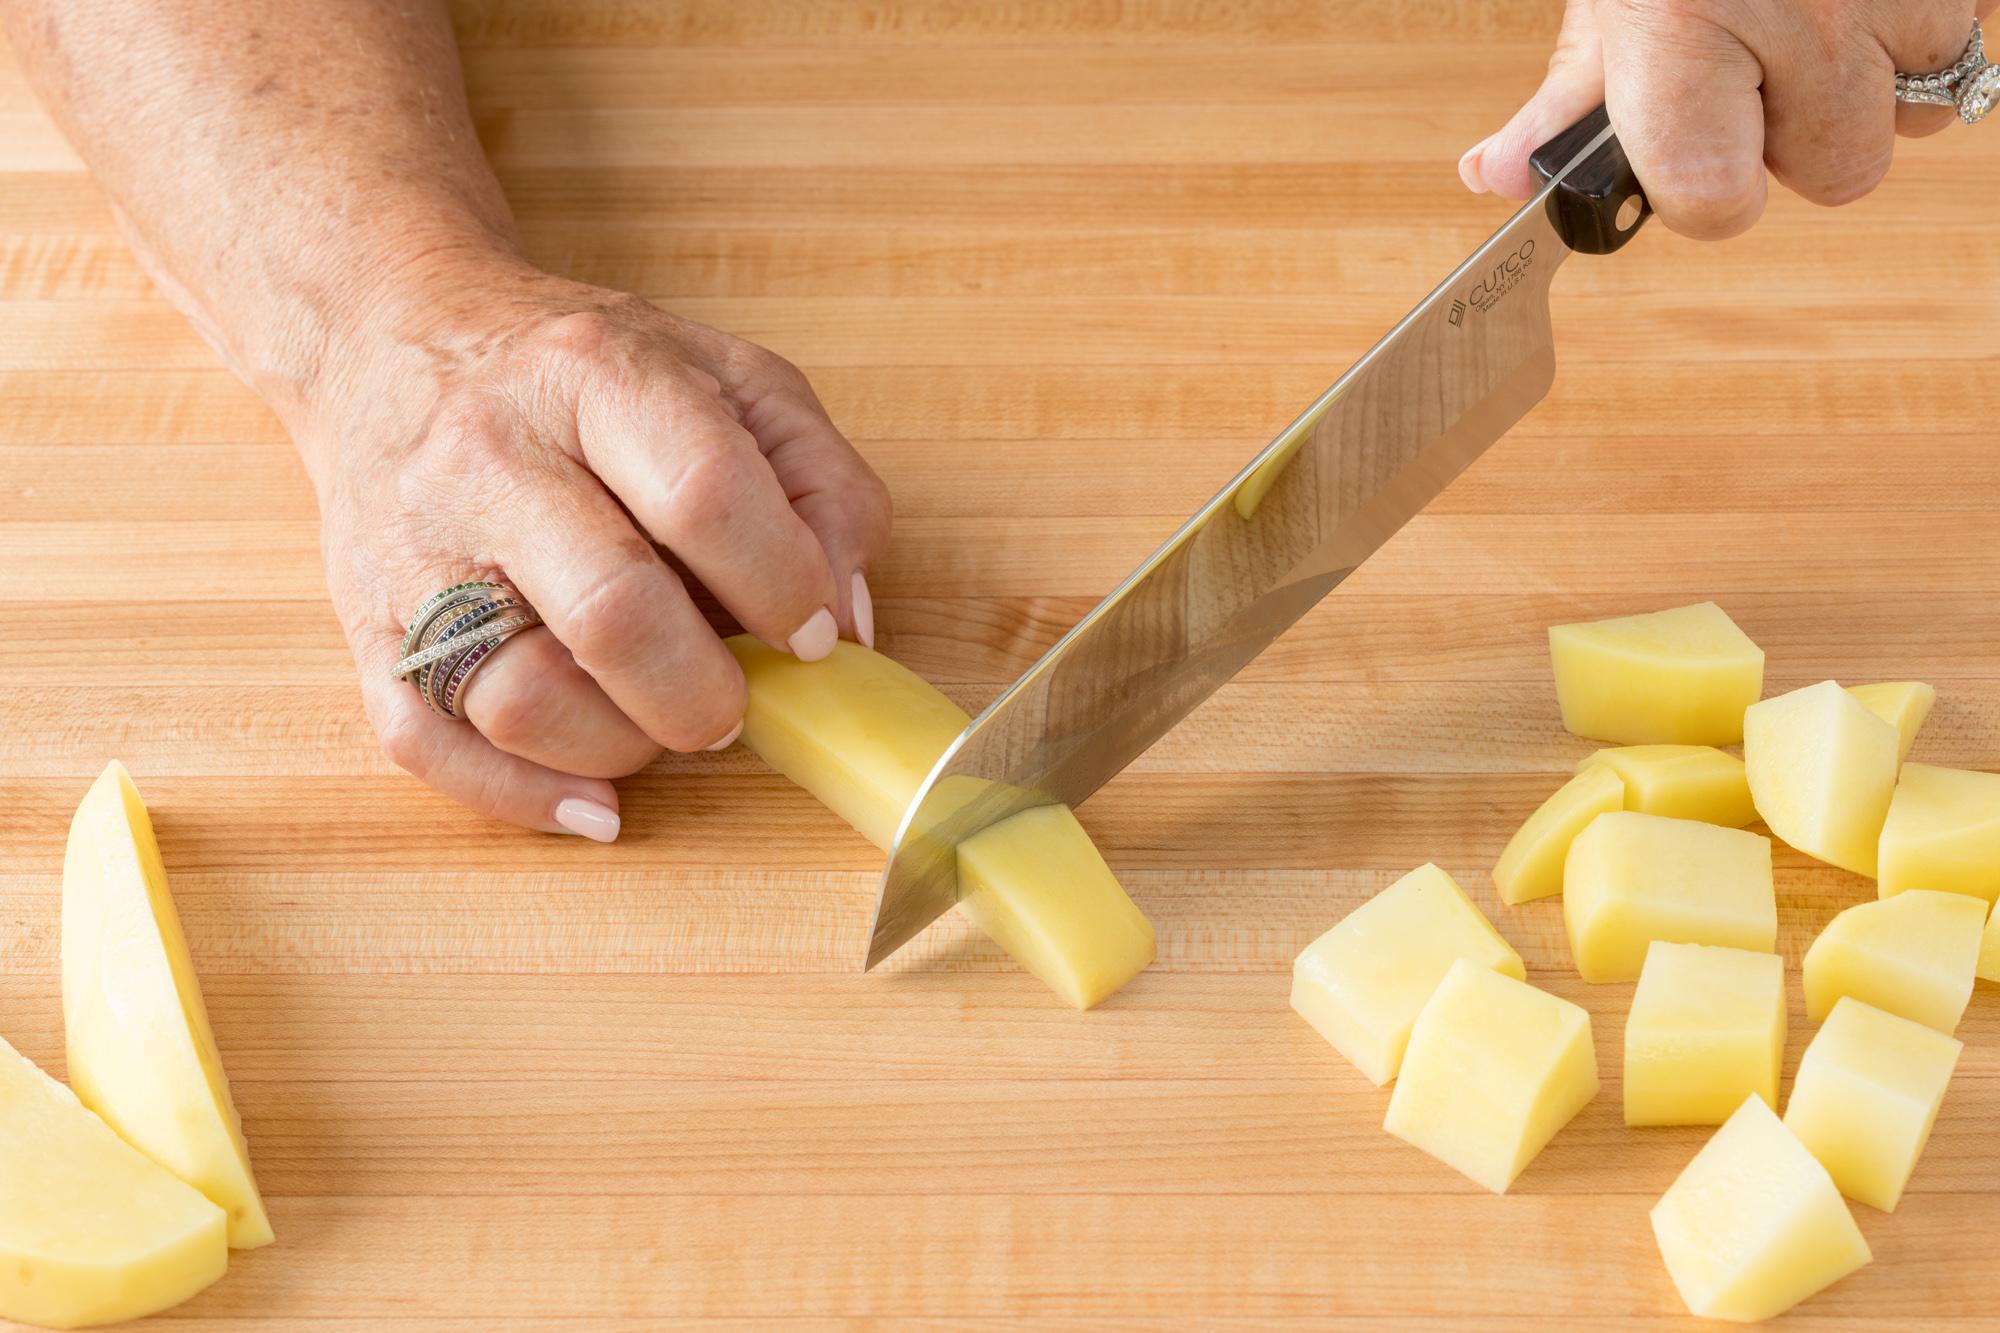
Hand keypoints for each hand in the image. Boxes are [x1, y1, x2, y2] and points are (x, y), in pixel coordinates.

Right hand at [308, 257, 890, 839]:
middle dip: (708, 693)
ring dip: (625, 745)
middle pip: (614, 613)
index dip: (785, 585)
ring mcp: (413, 549)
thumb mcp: (729, 378)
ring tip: (661, 720)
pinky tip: (597, 797)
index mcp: (592, 375)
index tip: (813, 632)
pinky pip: (430, 746)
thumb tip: (846, 620)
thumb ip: (820, 483)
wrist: (388, 337)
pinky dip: (525, 796)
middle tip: (740, 703)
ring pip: (522, 700)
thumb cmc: (581, 373)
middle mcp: (487, 457)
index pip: (706, 495)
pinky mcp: (366, 626)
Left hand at [1458, 0, 1987, 236]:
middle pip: (1837, 171)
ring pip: (1915, 111)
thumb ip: (1565, 94)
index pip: (1715, 201)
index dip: (1711, 196)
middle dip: (1801, 137)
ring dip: (1873, 82)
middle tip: (1763, 61)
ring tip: (1817, 12)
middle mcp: (1806, 14)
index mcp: (1688, 27)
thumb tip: (1495, 177)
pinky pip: (1969, 41)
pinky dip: (1921, 27)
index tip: (1701, 163)